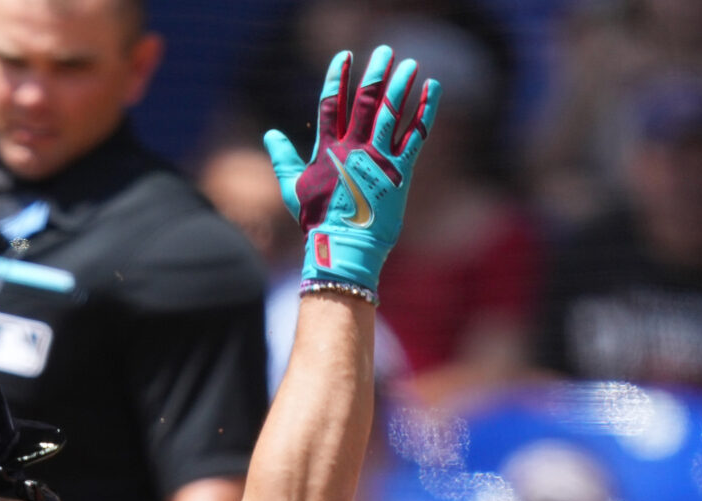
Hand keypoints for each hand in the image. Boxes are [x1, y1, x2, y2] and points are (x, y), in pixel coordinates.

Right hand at [264, 45, 436, 297]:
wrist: (343, 248)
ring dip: (401, 85)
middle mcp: (351, 149)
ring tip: (410, 63)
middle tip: (383, 50)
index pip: (330, 104)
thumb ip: (282, 158)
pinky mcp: (398, 171)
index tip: (344, 56)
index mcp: (327, 150)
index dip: (336, 78)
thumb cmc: (317, 221)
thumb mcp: (294, 188)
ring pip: (390, 113)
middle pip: (363, 101)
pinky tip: (432, 88)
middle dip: (374, 73)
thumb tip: (269, 135)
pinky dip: (425, 109)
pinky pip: (415, 133)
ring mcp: (376, 159)